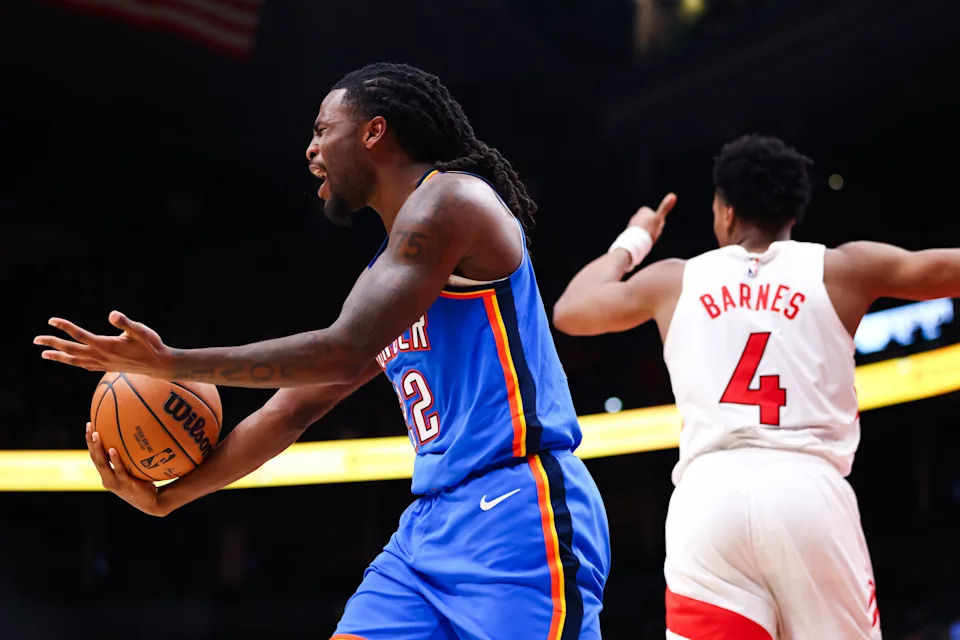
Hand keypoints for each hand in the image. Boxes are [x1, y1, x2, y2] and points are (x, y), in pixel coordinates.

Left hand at [34, 311, 172, 377]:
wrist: (158, 365)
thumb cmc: (151, 345)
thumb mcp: (141, 330)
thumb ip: (125, 323)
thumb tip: (112, 314)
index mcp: (106, 345)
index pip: (79, 335)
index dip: (64, 327)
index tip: (52, 321)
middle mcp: (101, 356)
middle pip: (71, 350)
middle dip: (52, 344)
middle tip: (36, 340)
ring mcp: (102, 363)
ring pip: (74, 361)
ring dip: (58, 357)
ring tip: (44, 354)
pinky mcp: (106, 367)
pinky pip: (84, 366)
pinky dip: (73, 362)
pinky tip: (69, 361)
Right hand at [86, 422, 165, 516]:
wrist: (154, 502)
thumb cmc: (145, 483)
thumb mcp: (135, 469)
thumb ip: (131, 457)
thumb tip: (136, 434)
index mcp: (107, 474)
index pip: (95, 456)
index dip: (90, 442)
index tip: (90, 425)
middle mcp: (107, 478)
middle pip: (95, 457)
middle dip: (90, 442)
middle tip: (90, 426)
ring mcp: (115, 482)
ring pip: (102, 463)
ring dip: (98, 448)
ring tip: (96, 434)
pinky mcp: (125, 484)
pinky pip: (119, 470)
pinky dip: (115, 460)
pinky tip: (113, 450)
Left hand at [627, 192, 676, 243]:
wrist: (634, 243)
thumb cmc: (648, 230)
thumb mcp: (658, 218)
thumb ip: (665, 208)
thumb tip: (673, 195)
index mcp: (643, 210)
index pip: (658, 217)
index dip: (660, 224)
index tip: (656, 227)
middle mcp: (636, 216)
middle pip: (653, 224)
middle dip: (654, 230)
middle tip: (651, 234)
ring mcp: (632, 224)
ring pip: (648, 231)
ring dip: (649, 235)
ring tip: (647, 239)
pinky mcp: (630, 233)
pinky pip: (641, 237)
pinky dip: (643, 240)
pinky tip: (642, 243)